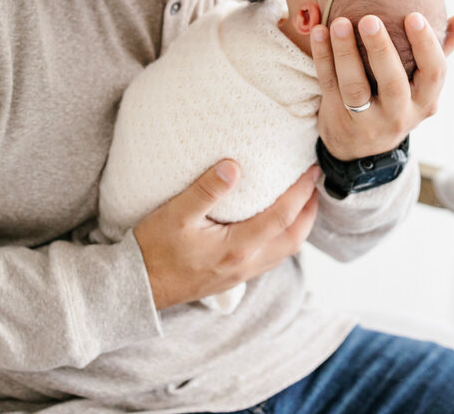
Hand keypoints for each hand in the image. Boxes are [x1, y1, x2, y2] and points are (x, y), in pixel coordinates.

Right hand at [133, 160, 320, 310]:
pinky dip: (283, 238)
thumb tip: (234, 165)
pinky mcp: (232, 277)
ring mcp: (240, 273)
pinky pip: (270, 258)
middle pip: (293, 238)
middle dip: (310, 210)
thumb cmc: (153, 249)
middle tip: (315, 183)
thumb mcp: (175, 214)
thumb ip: (207, 190)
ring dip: (299, 226)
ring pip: (284, 251)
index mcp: (237, 247)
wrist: (137, 288)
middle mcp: (245, 264)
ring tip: (302, 201)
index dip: (301, 191)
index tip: (312, 169)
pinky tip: (274, 225)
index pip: (282, 216)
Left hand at [311, 10, 453, 160]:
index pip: (434, 73)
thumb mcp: (424, 81)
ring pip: (355, 87)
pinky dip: (323, 58)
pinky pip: (329, 86)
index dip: (426, 45)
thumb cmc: (399, 98)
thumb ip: (446, 46)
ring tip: (340, 23)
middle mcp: (400, 115)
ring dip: (345, 53)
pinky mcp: (339, 118)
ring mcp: (367, 121)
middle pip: (392, 83)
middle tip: (370, 19)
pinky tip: (319, 32)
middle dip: (381, 50)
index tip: (414, 15)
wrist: (362, 147)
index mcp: (426, 101)